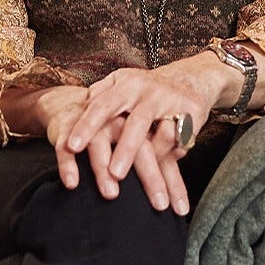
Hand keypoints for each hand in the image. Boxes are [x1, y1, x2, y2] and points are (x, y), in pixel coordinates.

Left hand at [63, 55, 228, 214]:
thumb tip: (76, 109)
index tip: (71, 148)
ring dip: (153, 162)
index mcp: (126, 85)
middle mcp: (149, 92)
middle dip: (126, 151)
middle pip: (136, 124)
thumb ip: (99, 95)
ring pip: (163, 136)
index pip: (101, 106)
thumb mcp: (122, 83)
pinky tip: (166, 170)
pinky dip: (172, 156)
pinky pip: (181, 142)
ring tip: (149, 188)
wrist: (192, 77)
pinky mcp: (193, 114)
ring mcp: (172, 103)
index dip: (86, 126)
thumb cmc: (146, 88)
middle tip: (115, 176)